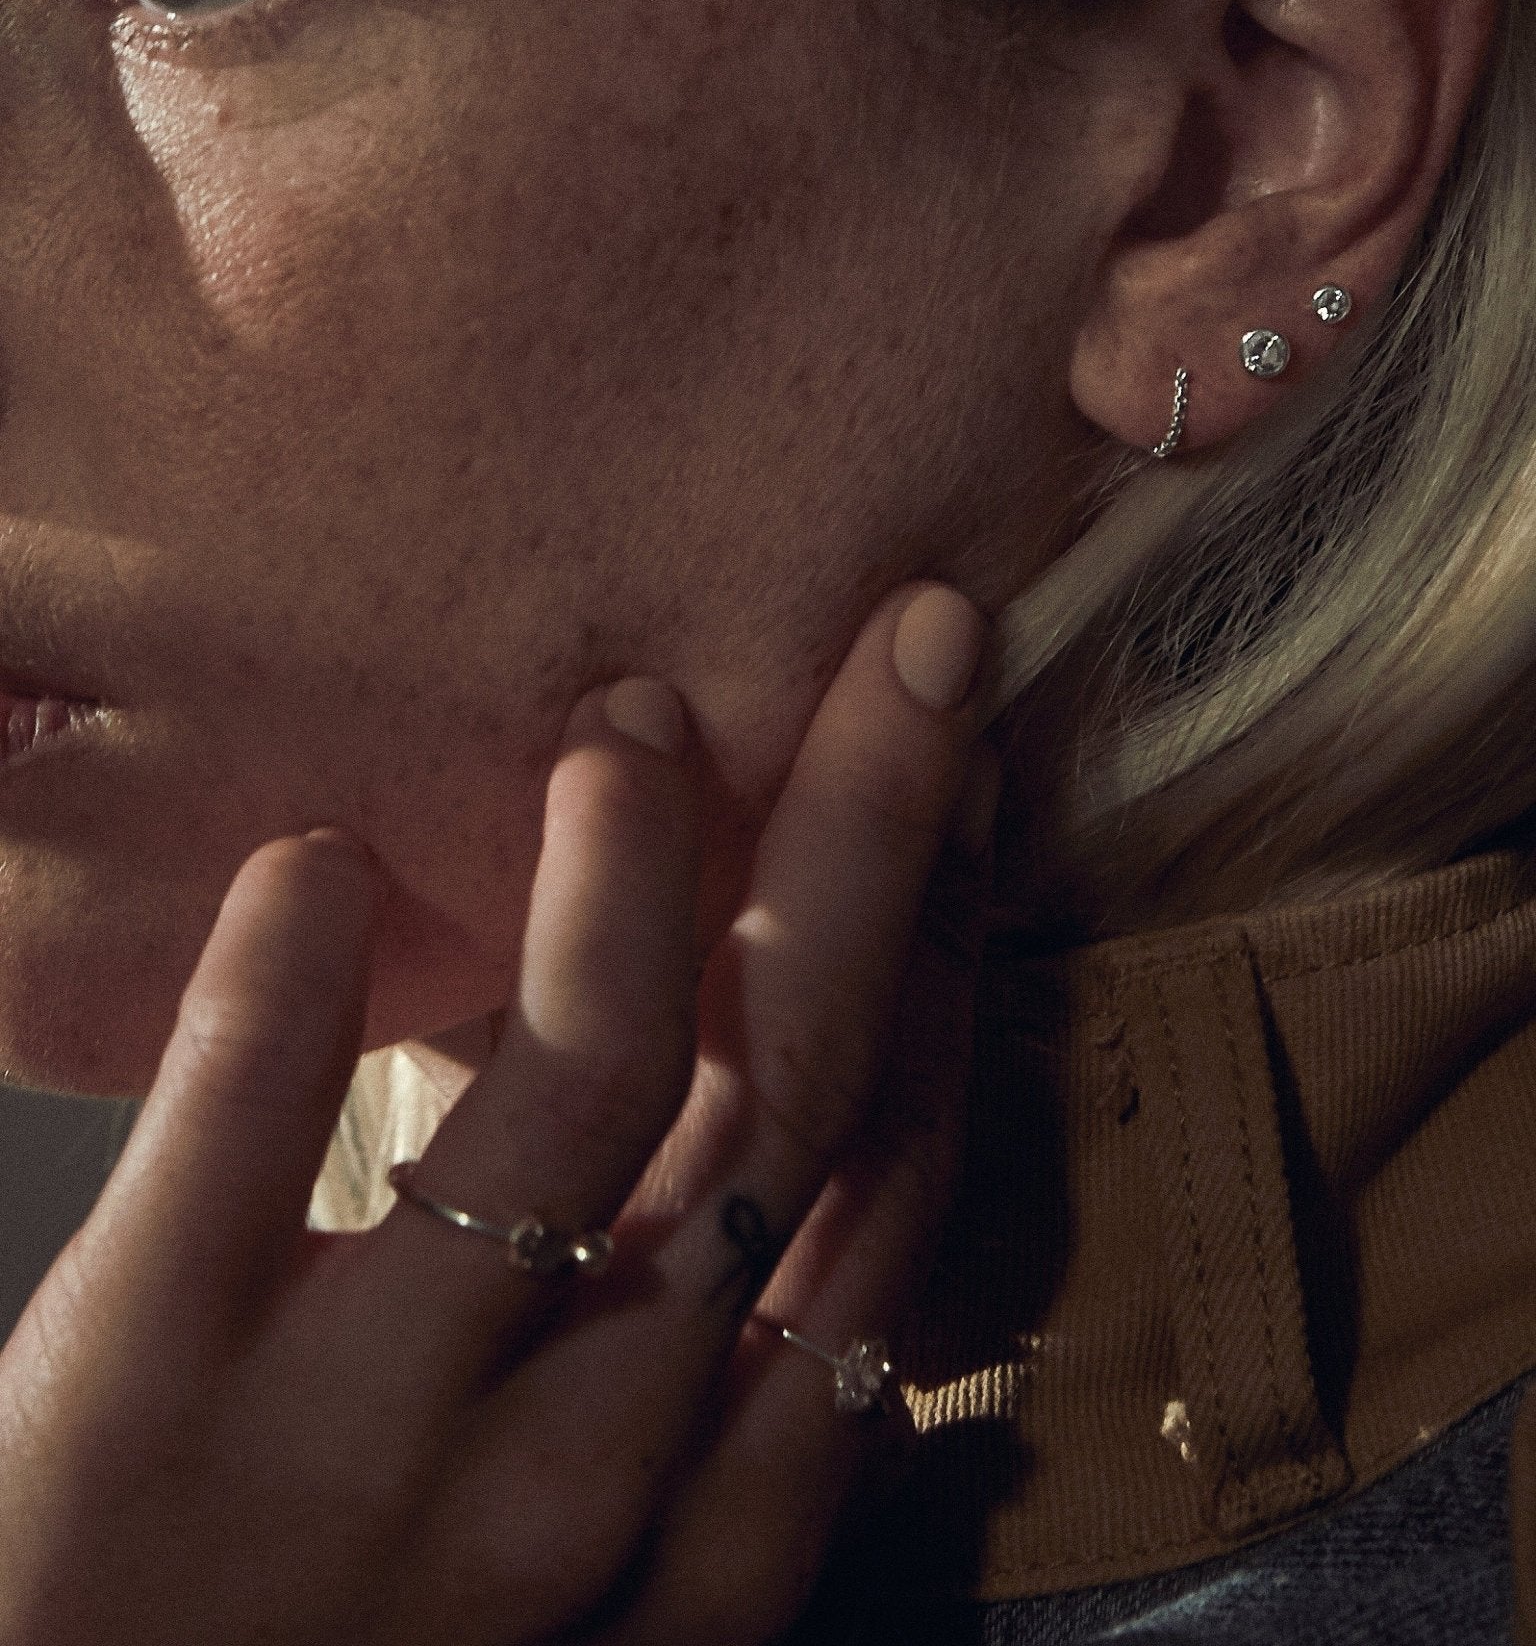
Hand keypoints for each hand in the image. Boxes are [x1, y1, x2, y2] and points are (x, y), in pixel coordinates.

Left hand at [0, 581, 999, 1645]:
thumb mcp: (593, 1596)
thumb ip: (708, 1433)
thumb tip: (821, 1249)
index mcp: (703, 1535)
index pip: (880, 1200)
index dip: (942, 965)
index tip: (959, 784)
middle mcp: (577, 1480)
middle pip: (781, 1106)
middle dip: (867, 846)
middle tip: (914, 643)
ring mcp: (361, 1445)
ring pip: (576, 1105)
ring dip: (624, 881)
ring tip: (630, 722)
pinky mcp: (133, 1406)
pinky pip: (235, 1157)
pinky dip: (287, 983)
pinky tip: (312, 857)